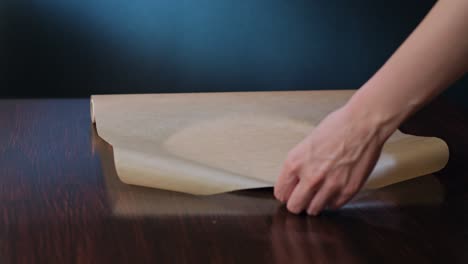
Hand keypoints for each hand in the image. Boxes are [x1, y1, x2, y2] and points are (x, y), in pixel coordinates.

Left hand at [274, 104, 392, 214]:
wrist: (363, 124)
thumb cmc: (337, 127)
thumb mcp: (307, 144)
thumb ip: (299, 165)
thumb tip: (294, 182)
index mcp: (295, 162)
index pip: (281, 193)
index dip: (286, 193)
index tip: (291, 192)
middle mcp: (310, 177)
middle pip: (294, 207)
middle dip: (298, 202)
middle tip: (304, 196)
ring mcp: (329, 185)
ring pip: (313, 210)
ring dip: (315, 203)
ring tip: (320, 192)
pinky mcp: (347, 190)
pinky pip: (333, 206)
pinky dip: (332, 200)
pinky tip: (334, 188)